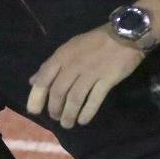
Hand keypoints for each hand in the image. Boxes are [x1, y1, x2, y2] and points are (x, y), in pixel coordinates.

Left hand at [27, 24, 144, 128]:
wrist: (125, 34)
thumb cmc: (95, 42)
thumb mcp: (69, 48)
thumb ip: (51, 65)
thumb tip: (33, 81)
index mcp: (62, 56)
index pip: (44, 79)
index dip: (37, 97)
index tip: (34, 111)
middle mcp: (74, 65)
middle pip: (58, 92)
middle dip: (54, 109)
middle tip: (56, 117)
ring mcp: (91, 72)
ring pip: (74, 99)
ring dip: (69, 114)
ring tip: (67, 124)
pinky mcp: (107, 80)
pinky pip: (94, 100)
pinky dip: (87, 112)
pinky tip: (83, 120)